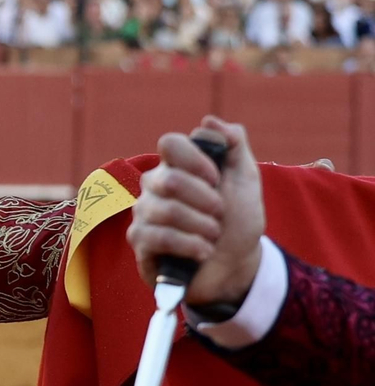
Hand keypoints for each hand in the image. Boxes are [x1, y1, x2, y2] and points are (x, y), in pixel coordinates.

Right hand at [126, 116, 264, 307]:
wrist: (237, 264)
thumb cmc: (238, 220)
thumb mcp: (246, 180)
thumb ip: (234, 145)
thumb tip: (209, 121)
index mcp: (176, 165)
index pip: (169, 143)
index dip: (196, 160)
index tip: (217, 179)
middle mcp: (154, 185)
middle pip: (170, 180)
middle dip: (206, 201)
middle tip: (219, 214)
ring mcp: (143, 213)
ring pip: (167, 211)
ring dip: (203, 228)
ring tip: (213, 237)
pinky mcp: (140, 241)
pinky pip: (159, 237)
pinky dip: (190, 246)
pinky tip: (202, 252)